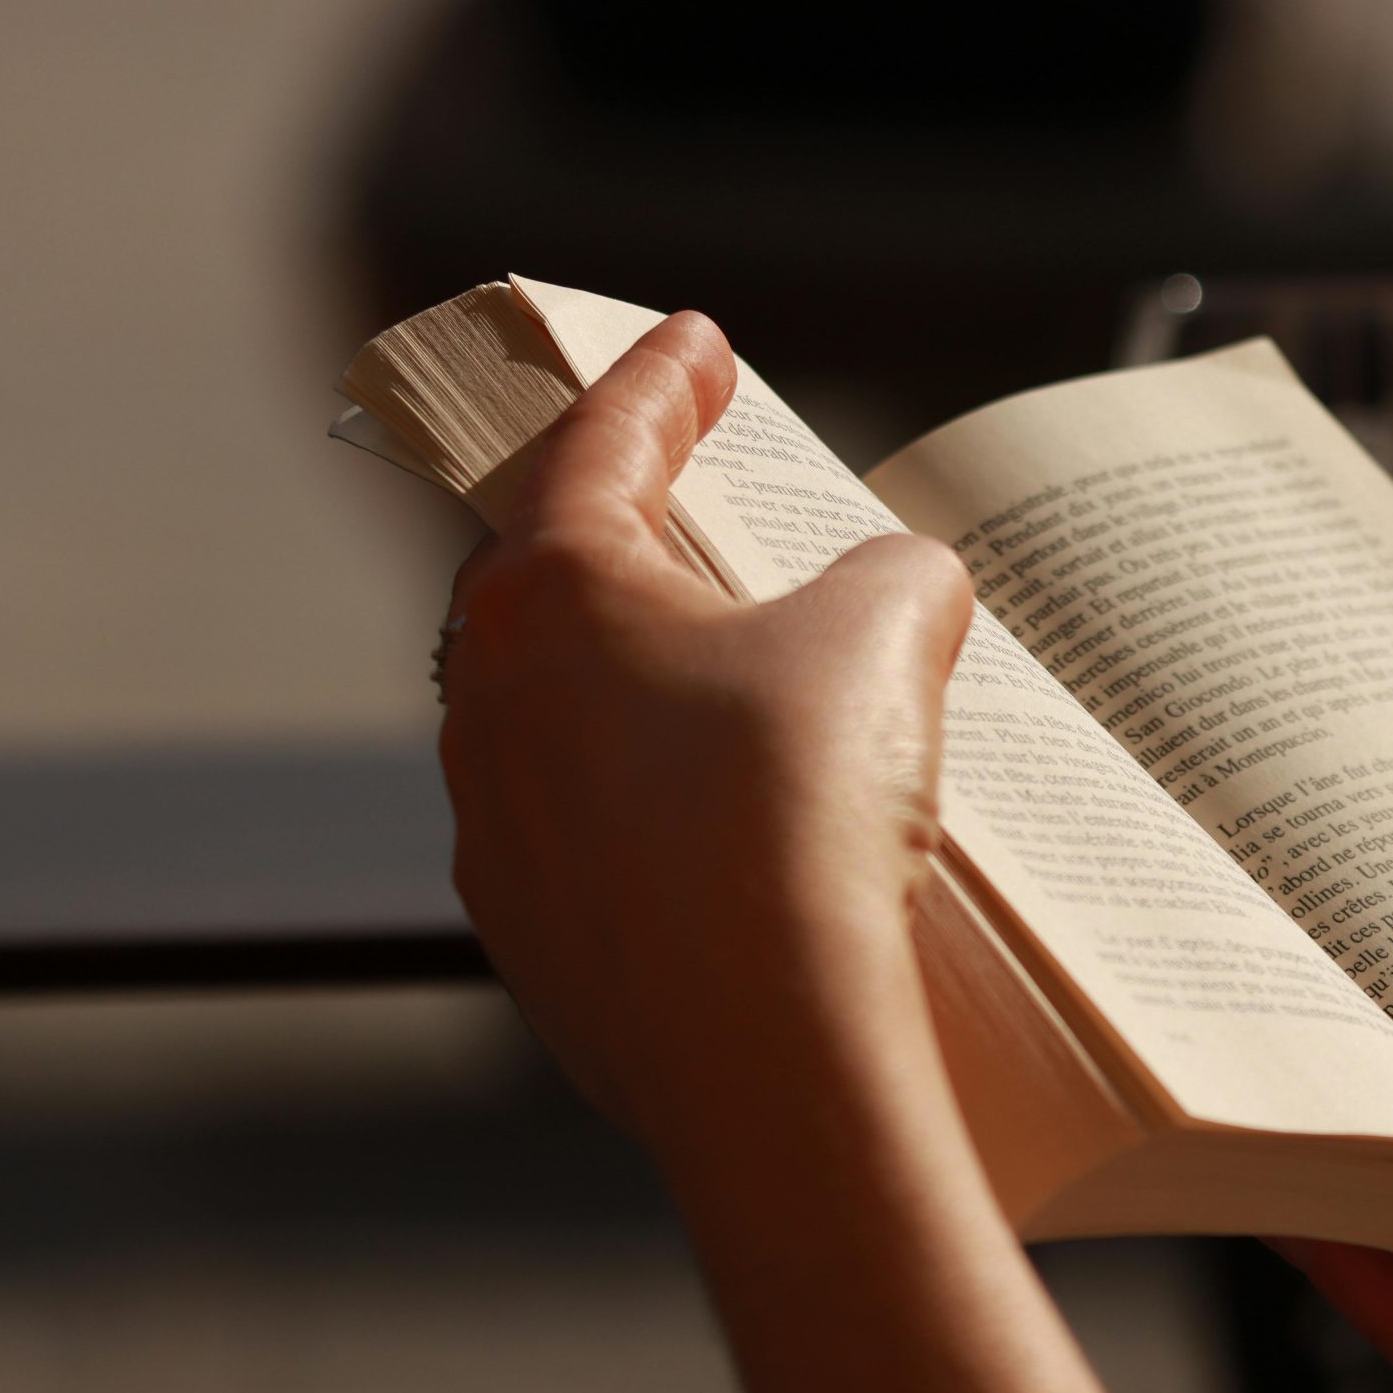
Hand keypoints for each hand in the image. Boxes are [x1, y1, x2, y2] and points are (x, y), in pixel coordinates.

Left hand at [437, 310, 976, 1153]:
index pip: (603, 445)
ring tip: (749, 697)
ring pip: (567, 721)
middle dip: (634, 538)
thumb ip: (895, 572)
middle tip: (704, 513)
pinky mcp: (535, 942)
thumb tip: (900, 585)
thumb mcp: (886, 632)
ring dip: (645, 691)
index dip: (660, 380)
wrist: (763, 1046)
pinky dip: (656, 812)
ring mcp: (500, 831)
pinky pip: (593, 840)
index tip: (697, 345)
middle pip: (556, 582)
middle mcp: (492, 703)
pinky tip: (741, 838)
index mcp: (549, 594)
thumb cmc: (798, 812)